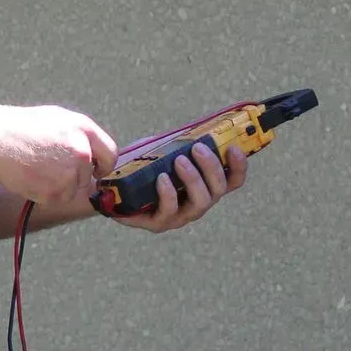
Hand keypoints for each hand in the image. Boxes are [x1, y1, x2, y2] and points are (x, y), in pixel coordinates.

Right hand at [0, 103, 118, 207]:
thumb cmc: (22, 127)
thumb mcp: (57, 119)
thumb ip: (80, 136)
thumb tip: (93, 155)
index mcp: (84, 129)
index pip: (110, 154)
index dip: (103, 166)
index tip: (97, 171)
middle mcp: (81, 152)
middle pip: (88, 178)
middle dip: (74, 177)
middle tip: (51, 168)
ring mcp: (68, 173)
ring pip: (72, 191)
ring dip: (58, 187)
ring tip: (37, 169)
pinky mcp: (54, 191)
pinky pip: (55, 199)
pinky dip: (44, 193)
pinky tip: (30, 176)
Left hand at [114, 135, 249, 231]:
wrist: (110, 185)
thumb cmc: (141, 166)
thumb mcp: (163, 150)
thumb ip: (179, 142)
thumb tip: (194, 127)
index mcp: (203, 186)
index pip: (231, 180)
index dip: (239, 167)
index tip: (234, 148)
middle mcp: (196, 203)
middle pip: (218, 190)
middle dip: (211, 167)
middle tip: (197, 148)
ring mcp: (179, 216)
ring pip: (200, 203)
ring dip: (193, 179)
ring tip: (180, 161)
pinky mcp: (157, 223)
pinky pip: (169, 212)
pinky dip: (169, 194)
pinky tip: (161, 179)